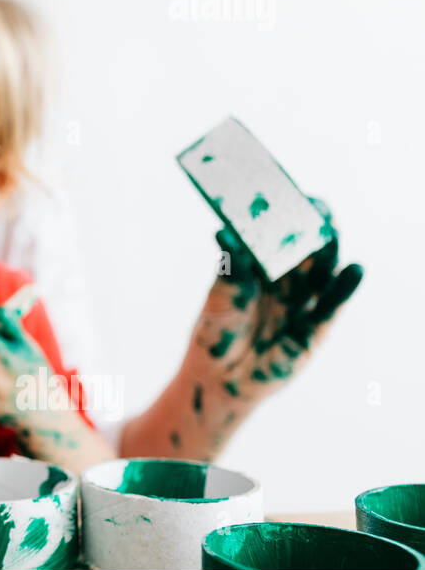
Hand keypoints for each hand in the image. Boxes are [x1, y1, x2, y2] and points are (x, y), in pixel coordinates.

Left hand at [185, 198, 362, 409]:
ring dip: (328, 250)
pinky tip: (354, 269)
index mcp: (259, 266)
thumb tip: (224, 233)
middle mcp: (285, 279)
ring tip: (329, 232)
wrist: (221, 379)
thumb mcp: (219, 299)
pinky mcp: (315, 327)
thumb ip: (230, 269)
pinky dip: (344, 286)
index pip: (277, 232)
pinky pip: (332, 304)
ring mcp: (303, 301)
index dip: (285, 212)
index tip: (287, 190)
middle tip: (313, 207)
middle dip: (311, 226)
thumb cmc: (216, 333)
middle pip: (307, 245)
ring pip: (323, 269)